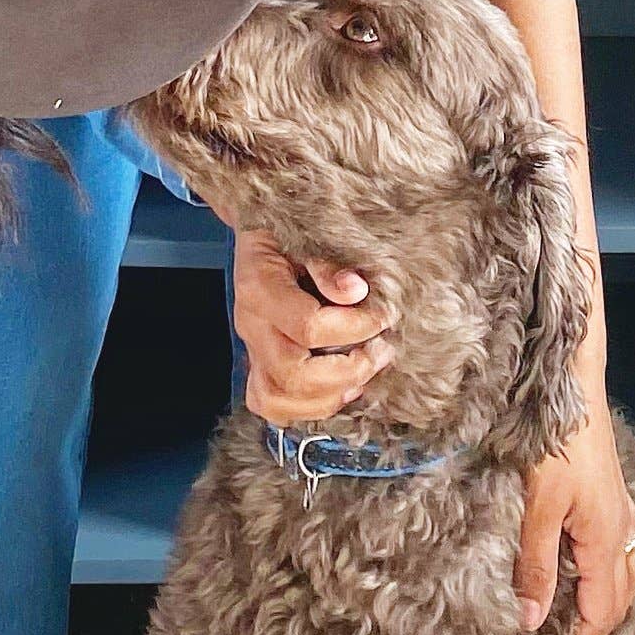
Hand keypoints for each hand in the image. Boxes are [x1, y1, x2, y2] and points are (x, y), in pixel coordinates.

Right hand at [231, 228, 393, 425]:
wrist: (262, 226)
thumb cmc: (289, 226)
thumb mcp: (309, 230)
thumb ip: (329, 262)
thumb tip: (355, 292)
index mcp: (258, 285)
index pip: (307, 327)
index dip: (354, 327)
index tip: (385, 315)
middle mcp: (249, 323)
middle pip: (293, 374)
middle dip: (347, 370)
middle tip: (381, 351)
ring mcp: (250, 348)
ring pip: (279, 400)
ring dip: (330, 395)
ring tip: (365, 373)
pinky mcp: (257, 364)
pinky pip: (271, 405)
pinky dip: (306, 407)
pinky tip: (339, 389)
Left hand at [514, 403, 634, 634]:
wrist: (574, 385)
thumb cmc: (557, 440)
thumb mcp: (539, 505)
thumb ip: (536, 564)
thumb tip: (531, 618)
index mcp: (607, 539)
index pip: (600, 612)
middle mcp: (622, 529)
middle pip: (617, 598)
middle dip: (593, 629)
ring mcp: (621, 509)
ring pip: (625, 574)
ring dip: (604, 602)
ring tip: (575, 617)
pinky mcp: (613, 494)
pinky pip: (621, 549)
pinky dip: (606, 573)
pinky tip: (584, 568)